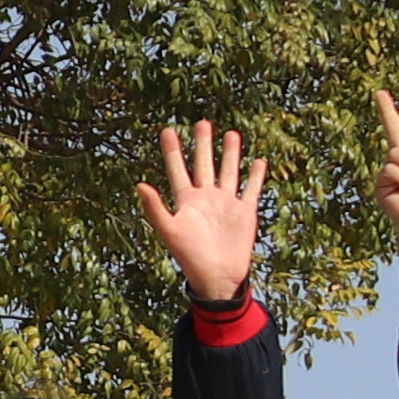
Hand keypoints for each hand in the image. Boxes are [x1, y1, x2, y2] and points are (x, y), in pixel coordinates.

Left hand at [136, 121, 262, 307]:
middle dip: (203, 144)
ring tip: (231, 133)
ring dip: (230, 154)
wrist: (217, 276)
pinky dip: (255, 176)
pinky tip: (258, 161)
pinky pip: (250, 189)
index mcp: (186, 201)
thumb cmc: (189, 256)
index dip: (173, 151)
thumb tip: (139, 184)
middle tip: (202, 122)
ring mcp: (226, 203)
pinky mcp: (244, 212)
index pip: (178, 169)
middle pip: (204, 164)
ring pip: (228, 171)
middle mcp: (206, 198)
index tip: (168, 130)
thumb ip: (155, 208)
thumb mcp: (169, 231)